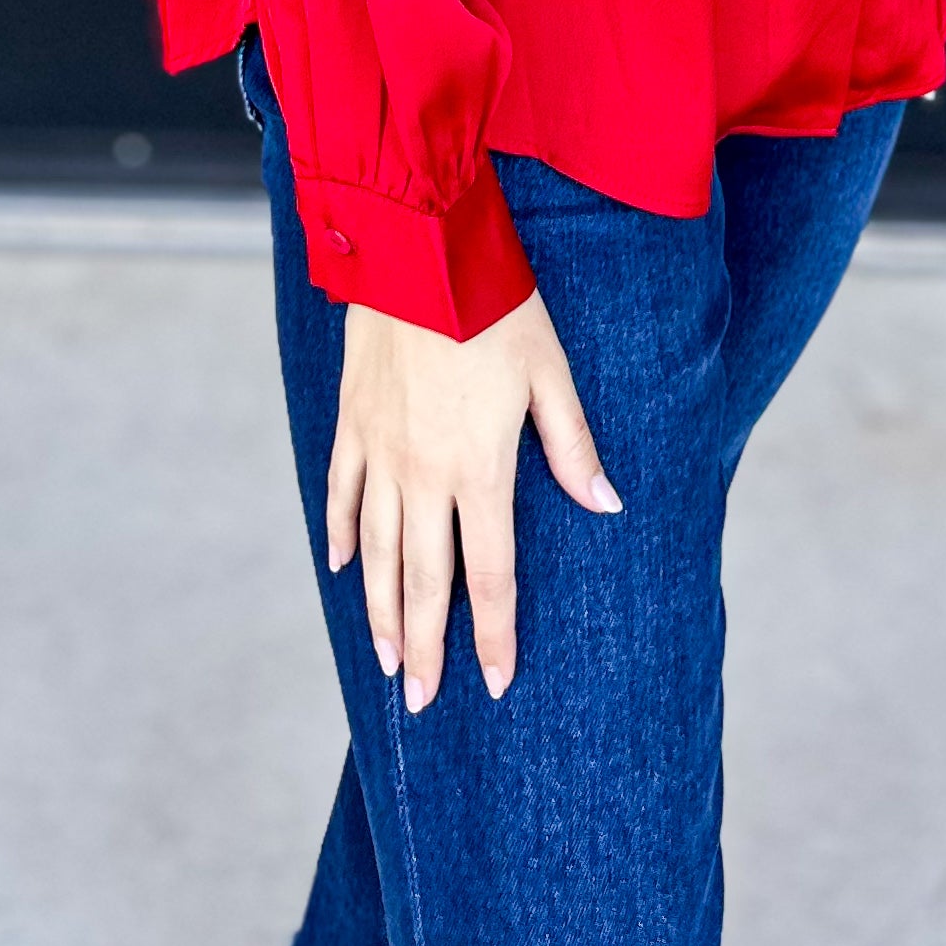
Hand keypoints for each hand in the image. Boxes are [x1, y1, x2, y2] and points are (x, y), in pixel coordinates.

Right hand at [327, 288, 620, 710]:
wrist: (418, 245)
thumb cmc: (496, 304)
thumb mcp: (551, 372)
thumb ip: (573, 446)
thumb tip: (607, 505)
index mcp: (480, 468)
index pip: (488, 575)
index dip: (491, 635)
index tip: (492, 684)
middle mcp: (424, 472)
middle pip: (423, 579)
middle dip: (426, 646)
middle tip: (421, 700)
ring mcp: (380, 448)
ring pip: (374, 549)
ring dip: (379, 610)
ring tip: (384, 659)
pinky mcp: (352, 419)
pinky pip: (340, 489)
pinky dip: (338, 532)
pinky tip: (340, 566)